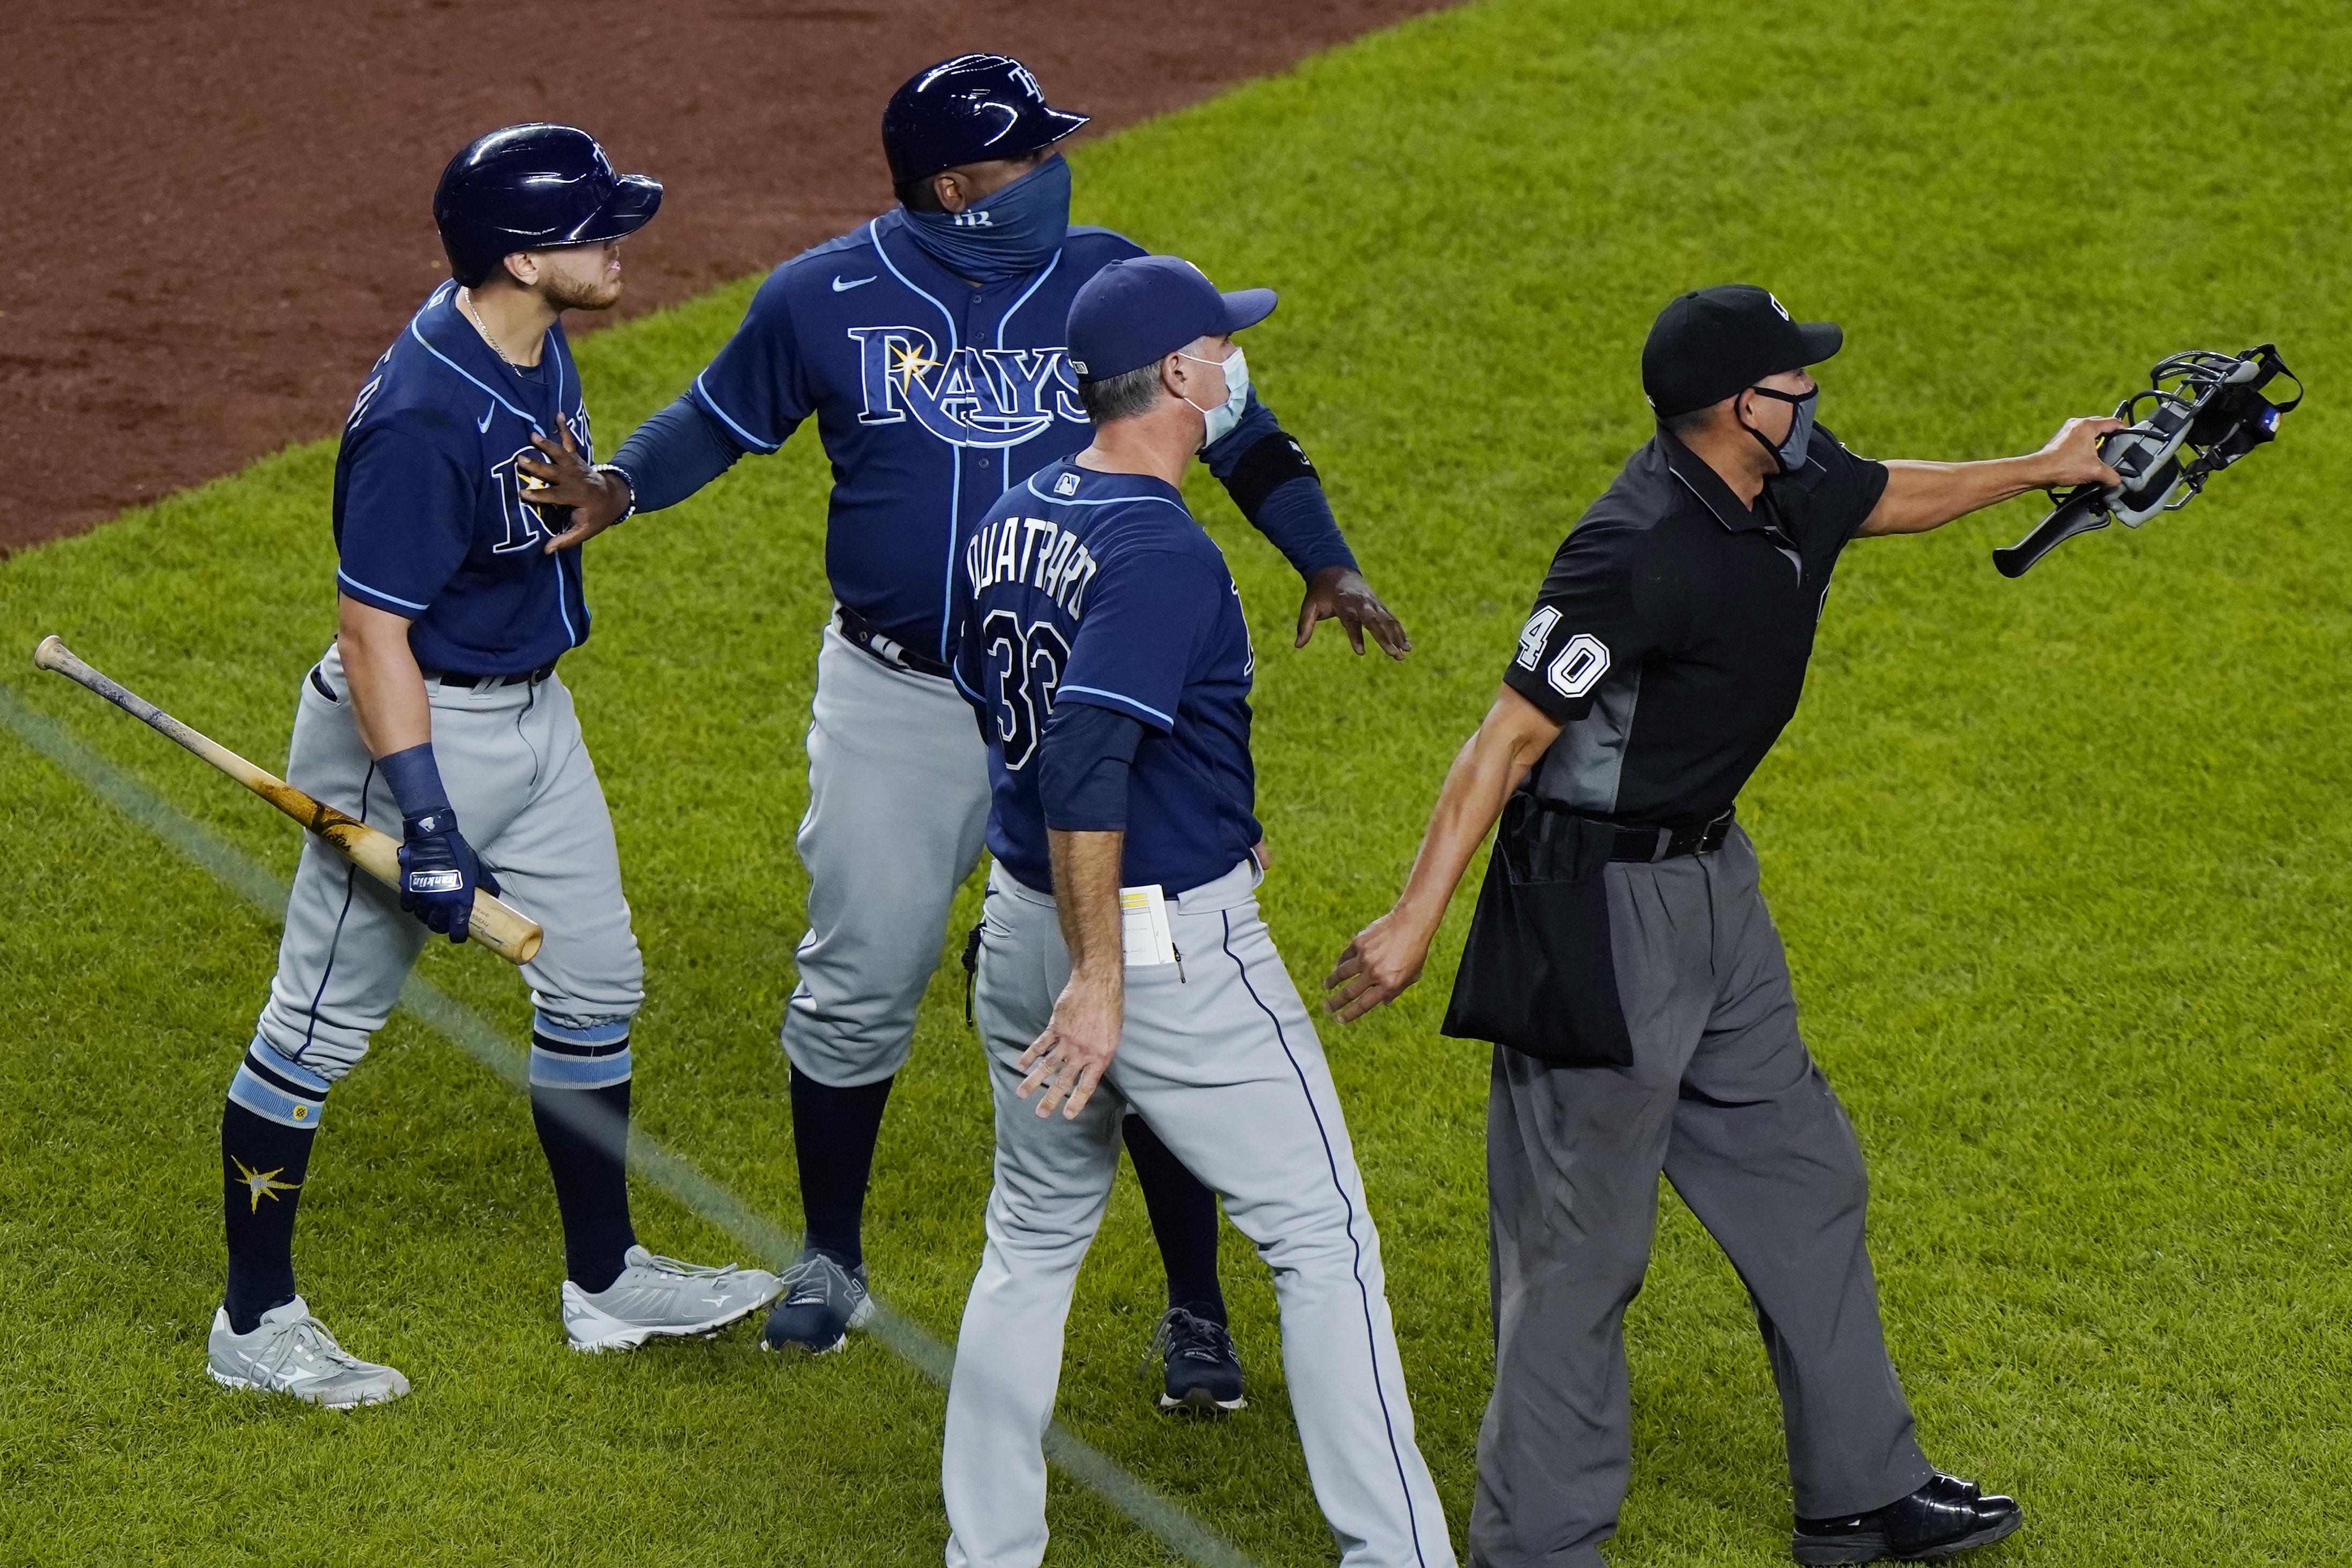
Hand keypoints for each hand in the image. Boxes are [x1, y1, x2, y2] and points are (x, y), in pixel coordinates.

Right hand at [396, 811, 500, 943]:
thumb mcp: (477, 869)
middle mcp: (440, 902)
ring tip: (430, 910)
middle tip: (443, 921)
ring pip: (421, 917)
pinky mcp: (408, 889)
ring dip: (426, 916)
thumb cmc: (457, 852)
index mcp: (460, 900)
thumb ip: (485, 884)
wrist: (433, 837)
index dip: (457, 935)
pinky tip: (417, 901)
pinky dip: (411, 905)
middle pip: (436, 926)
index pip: (457, 929)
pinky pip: (408, 905)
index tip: (458, 935)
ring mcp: (422, 896)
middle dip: (440, 926)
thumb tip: (494, 895)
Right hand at [516, 425, 632, 552]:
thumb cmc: (597, 516)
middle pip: (555, 473)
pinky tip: (559, 414)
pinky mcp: (578, 458)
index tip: (522, 493)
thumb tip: (546, 551)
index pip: (555, 496)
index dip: (539, 495)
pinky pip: (570, 442)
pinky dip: (564, 428)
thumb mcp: (585, 531)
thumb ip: (566, 540)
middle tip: (520, 459)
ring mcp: (577, 467)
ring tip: (532, 435)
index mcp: (577, 498)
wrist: (615, 497)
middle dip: (538, 467)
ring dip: (547, 444)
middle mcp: (576, 480)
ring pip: (561, 454)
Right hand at [1017, 967, 1121, 1118]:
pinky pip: (1040, 1045)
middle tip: (1040, 1113)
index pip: (1086, 1086)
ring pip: (1047, 1065)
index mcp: (1100, 1057)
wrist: (1098, 985)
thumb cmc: (1109, 1010)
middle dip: (1050, 1099)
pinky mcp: (1056, 1027)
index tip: (1067, 1115)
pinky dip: (1029, 1055)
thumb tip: (1088, 1070)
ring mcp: (1068, 1040)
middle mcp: (1083, 1052)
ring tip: (1021, 1093)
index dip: (1076, 1102)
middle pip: (1063, 1080)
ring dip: (1033, 1081)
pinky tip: (1021, 1065)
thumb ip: (1099, 1055)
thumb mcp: (1113, 1037)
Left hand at [1297, 566, 1410, 657]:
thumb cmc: (1320, 591)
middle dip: (1385, 638)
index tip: (1360, 653)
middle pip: (1375, 621)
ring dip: (1397, 637)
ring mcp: (1373, 603)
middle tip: (1393, 654)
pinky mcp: (1379, 605)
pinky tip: (1407, 646)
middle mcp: (1362, 602)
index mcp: (1344, 602)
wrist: (1335, 569)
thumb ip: (1304, 625)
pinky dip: (1400, 632)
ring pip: (1387, 621)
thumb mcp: (1309, 605)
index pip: (1351, 621)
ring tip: (1404, 654)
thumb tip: (1297, 645)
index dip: (1356, 636)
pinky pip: (1391, 619)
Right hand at [1323, 908, 1434, 1021]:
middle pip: (1349, 992)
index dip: (1350, 1014)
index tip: (1340, 1019)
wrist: (1411, 923)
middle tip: (1327, 1008)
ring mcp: (1365, 957)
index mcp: (1389, 984)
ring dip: (1332, 982)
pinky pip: (1345, 956)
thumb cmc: (1416, 951)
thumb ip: (1397, 990)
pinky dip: (1340, 963)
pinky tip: (1338, 966)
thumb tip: (1383, 1003)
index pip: (1364, 1004)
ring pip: (1341, 973)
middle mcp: (1375, 972)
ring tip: (1326, 987)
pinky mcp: (1359, 943)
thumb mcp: (1412, 976)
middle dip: (1335, 1003)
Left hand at [2036, 416, 2127, 489]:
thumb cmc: (2062, 466)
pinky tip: (2089, 458)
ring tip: (2104, 453)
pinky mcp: (2062, 439)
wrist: (2039, 471)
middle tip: (2119, 445)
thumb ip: (2111, 475)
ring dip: (2098, 442)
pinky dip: (2087, 446)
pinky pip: (2080, 439)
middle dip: (2111, 436)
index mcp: (2088, 426)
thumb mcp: (2094, 471)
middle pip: (2102, 425)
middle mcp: (2077, 424)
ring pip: (2090, 433)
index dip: (2125, 429)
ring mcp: (2068, 431)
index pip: (2113, 422)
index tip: (2131, 435)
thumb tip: (2117, 480)